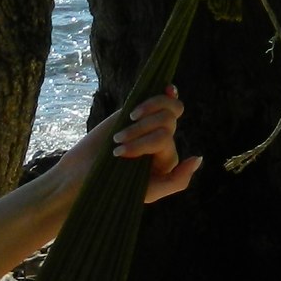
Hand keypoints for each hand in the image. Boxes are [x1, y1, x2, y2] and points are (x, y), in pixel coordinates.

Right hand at [57, 86, 200, 205]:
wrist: (83, 176)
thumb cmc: (114, 187)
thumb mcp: (151, 192)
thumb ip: (178, 181)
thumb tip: (198, 157)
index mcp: (166, 157)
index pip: (167, 136)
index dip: (146, 141)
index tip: (120, 153)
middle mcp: (161, 139)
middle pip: (168, 120)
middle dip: (142, 131)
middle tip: (117, 145)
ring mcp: (148, 124)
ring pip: (164, 109)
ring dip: (141, 119)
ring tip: (119, 134)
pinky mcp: (131, 112)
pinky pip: (153, 97)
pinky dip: (160, 94)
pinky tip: (167, 88)